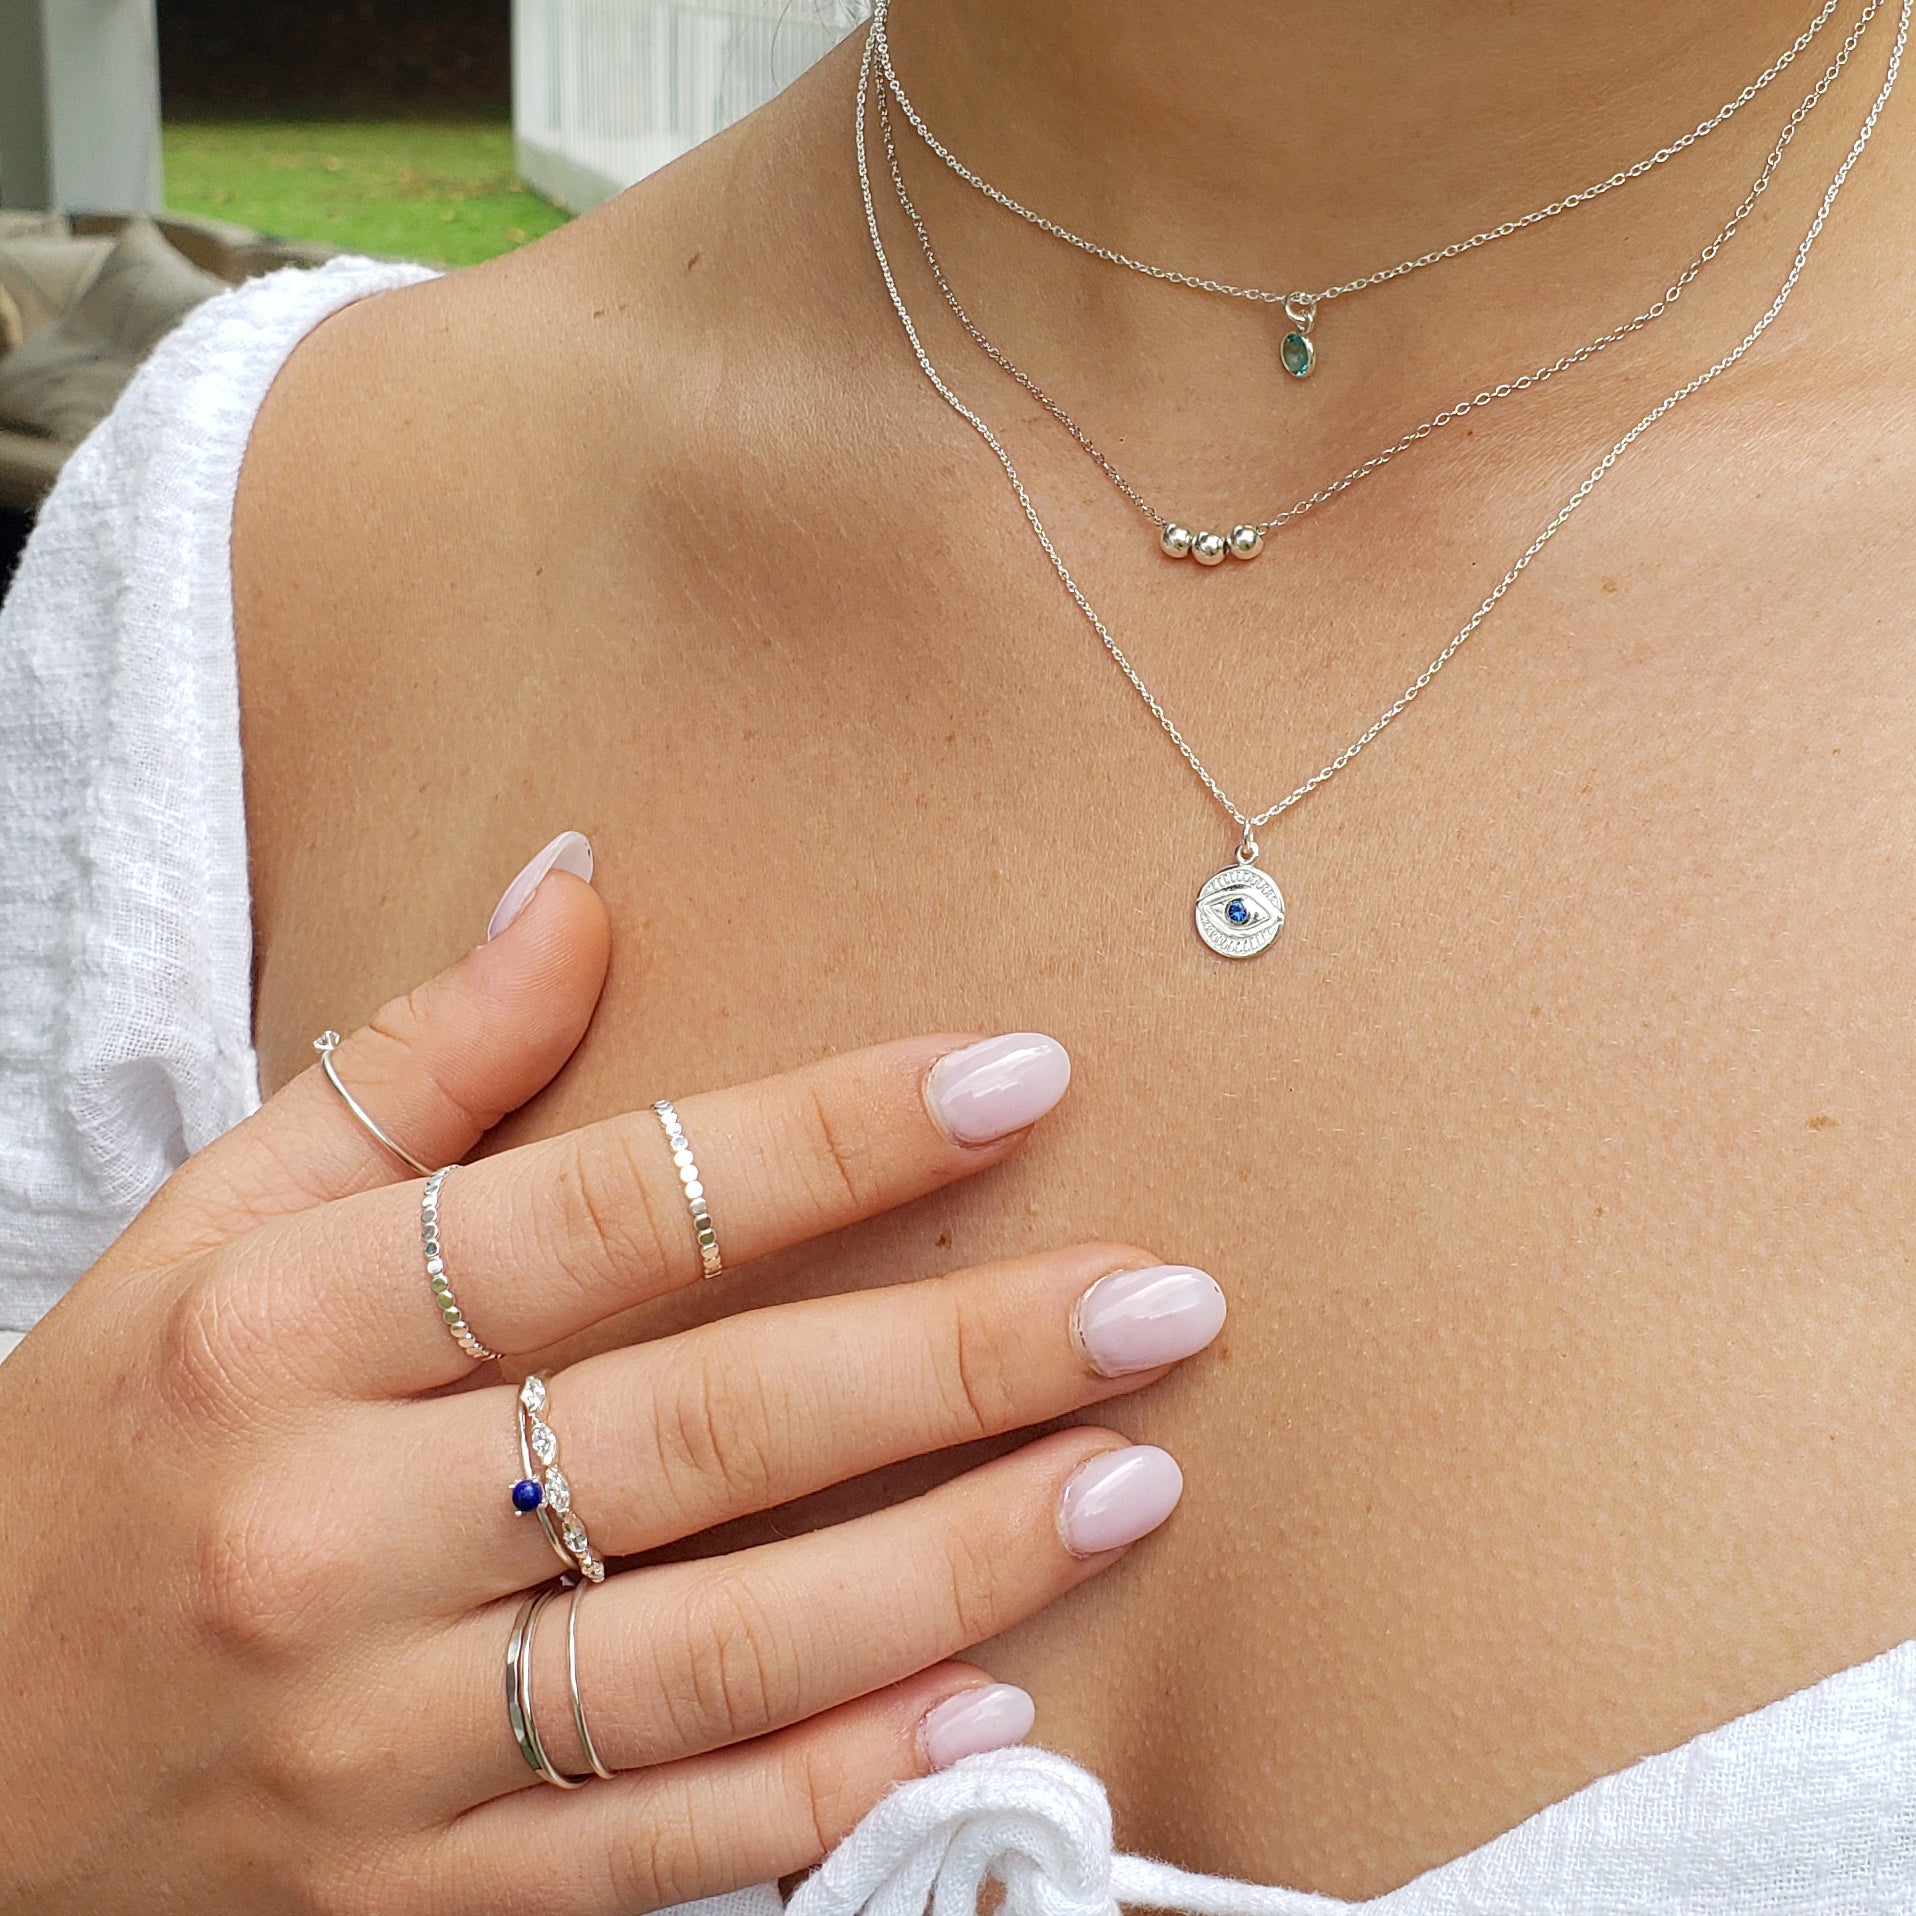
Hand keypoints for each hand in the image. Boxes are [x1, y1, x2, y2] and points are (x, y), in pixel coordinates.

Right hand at [0, 844, 1222, 1914]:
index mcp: (279, 1329)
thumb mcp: (198, 1235)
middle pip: (705, 1422)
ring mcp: (379, 1734)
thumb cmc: (91, 1457)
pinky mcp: (412, 1893)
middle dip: (959, 1356)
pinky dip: (833, 1780)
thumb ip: (405, 1069)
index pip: (605, 1208)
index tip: (1015, 1079)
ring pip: (720, 1645)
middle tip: (1160, 1297)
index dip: (828, 1137)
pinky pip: (660, 1848)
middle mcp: (336, 1527)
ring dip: (952, 1564)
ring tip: (1134, 1475)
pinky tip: (992, 1705)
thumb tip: (576, 885)